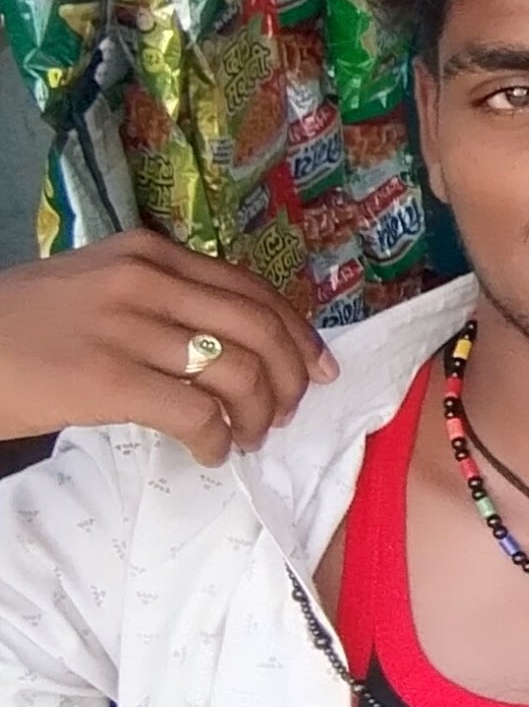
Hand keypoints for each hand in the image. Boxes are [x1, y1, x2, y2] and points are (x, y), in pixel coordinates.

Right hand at [0, 230, 337, 463]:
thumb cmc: (17, 327)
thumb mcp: (93, 288)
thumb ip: (158, 299)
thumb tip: (230, 341)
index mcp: (148, 253)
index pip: (250, 289)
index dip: (298, 333)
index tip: (319, 367)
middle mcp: (144, 279)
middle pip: (259, 328)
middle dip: (289, 378)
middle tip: (284, 415)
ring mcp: (125, 327)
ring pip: (238, 372)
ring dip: (256, 416)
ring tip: (244, 438)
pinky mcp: (105, 379)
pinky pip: (195, 412)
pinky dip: (217, 439)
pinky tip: (210, 453)